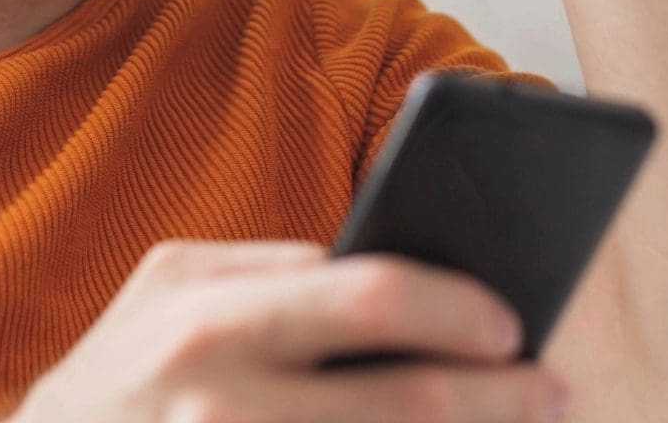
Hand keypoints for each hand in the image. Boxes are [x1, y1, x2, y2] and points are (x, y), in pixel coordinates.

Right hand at [9, 238, 567, 422]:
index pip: (370, 294)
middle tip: (551, 393)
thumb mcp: (166, 296)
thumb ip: (268, 272)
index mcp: (205, 315)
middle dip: (499, 399)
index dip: (459, 310)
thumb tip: (392, 267)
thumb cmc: (115, 382)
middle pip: (405, 400)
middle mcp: (215, 398)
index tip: (513, 325)